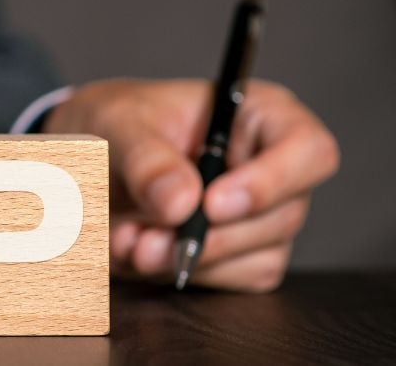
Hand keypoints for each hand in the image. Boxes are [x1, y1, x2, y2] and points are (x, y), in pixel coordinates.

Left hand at [45, 78, 337, 291]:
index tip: (211, 204)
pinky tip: (142, 251)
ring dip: (191, 260)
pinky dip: (185, 273)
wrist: (86, 159)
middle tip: (146, 239)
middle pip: (284, 214)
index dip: (271, 182)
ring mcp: (263, 213)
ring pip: (260, 256)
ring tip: (130, 240)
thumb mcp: (119, 126)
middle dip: (211, 236)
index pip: (309, 150)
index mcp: (258, 114)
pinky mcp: (243, 252)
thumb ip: (147, 160)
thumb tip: (182, 204)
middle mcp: (272, 165)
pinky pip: (234, 279)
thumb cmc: (115, 124)